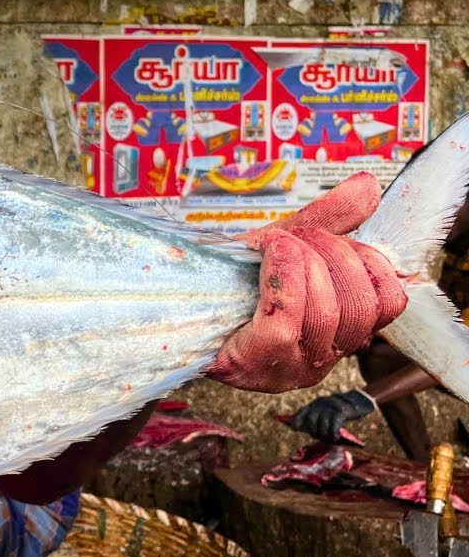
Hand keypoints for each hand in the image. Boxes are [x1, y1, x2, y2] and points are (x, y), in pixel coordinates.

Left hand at [210, 173, 407, 392]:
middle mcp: (319, 359)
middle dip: (331, 254)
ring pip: (327, 311)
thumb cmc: (228, 280)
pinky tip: (267, 252)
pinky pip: (287, 318)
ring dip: (302, 259)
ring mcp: (287, 369)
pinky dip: (282, 273)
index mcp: (337, 334)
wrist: (168, 302)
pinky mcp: (255, 364)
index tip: (331, 238)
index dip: (368, 262)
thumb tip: (368, 186)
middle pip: (360, 304)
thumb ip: (329, 221)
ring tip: (275, 243)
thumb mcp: (284, 245)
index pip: (387, 303)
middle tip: (295, 236)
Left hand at [290, 389, 376, 441]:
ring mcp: (331, 407)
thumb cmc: (341, 409)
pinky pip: (334, 426)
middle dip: (314, 432)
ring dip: (325, 436)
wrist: (360, 400)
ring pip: (322, 425)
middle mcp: (321, 403)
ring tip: (329, 440)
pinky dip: (333, 434)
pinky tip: (335, 438)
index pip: (302, 412)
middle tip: (319, 437)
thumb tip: (304, 429)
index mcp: (316, 403)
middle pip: (311, 421)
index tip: (294, 428)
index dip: (296, 421)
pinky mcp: (341, 411)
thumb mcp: (327, 410)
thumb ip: (317, 417)